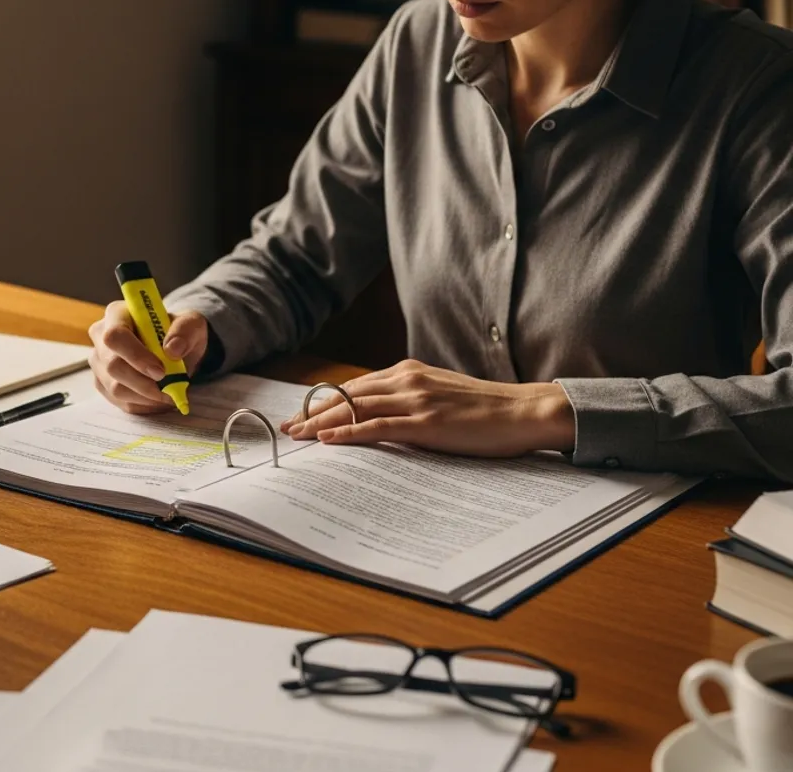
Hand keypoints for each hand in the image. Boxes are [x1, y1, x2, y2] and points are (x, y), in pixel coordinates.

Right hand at [88, 303, 207, 413]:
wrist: (174, 350)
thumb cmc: (178, 333)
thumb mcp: (191, 324)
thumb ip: (186, 331)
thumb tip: (172, 349)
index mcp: (117, 314)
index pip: (115, 335)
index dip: (136, 356)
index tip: (161, 370)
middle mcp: (101, 336)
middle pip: (113, 366)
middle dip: (143, 382)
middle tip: (168, 388)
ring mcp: (99, 362)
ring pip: (116, 388)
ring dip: (146, 396)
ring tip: (168, 393)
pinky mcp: (103, 383)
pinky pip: (120, 402)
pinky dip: (144, 405)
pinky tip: (158, 398)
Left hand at [280, 359, 575, 457]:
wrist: (524, 411)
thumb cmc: (485, 409)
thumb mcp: (440, 395)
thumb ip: (409, 399)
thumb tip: (381, 416)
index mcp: (408, 371)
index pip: (354, 386)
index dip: (324, 401)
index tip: (301, 414)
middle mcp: (407, 379)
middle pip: (347, 395)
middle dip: (313, 412)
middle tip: (287, 427)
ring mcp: (416, 399)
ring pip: (355, 409)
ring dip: (321, 423)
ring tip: (297, 435)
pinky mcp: (426, 422)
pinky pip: (377, 426)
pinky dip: (348, 433)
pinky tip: (328, 440)